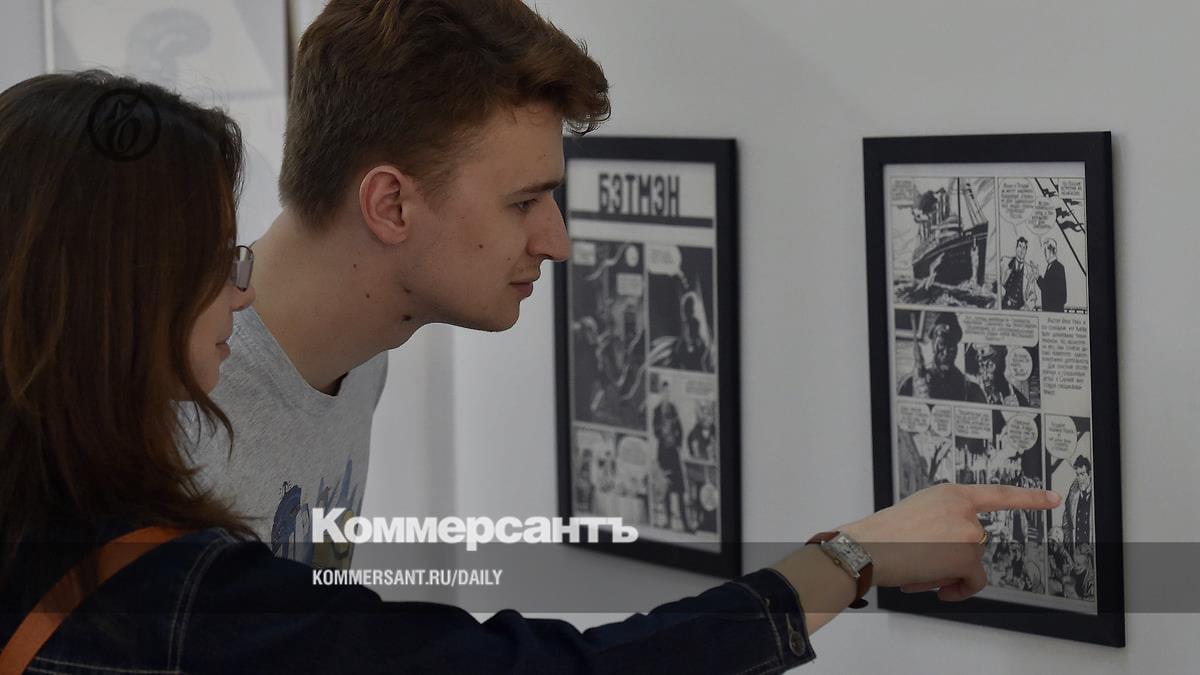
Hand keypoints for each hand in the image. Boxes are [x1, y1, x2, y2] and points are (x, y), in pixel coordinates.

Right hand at [838, 484, 1059, 600]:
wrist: (867, 549)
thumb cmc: (881, 535)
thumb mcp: (917, 512)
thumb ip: (943, 520)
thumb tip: (954, 551)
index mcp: (950, 493)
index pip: (998, 494)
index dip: (1028, 498)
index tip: (1052, 498)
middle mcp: (964, 509)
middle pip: (976, 542)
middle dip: (952, 558)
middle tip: (921, 562)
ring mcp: (969, 532)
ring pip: (971, 563)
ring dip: (948, 573)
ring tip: (917, 570)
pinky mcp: (968, 556)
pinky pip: (974, 582)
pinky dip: (959, 590)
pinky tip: (939, 590)